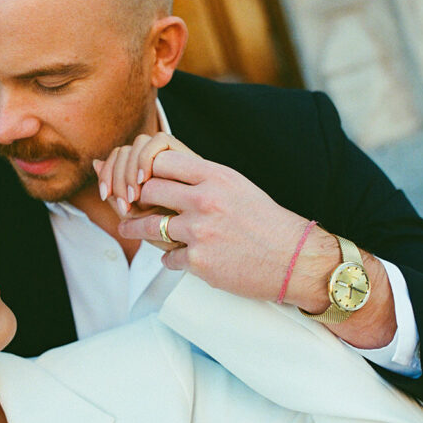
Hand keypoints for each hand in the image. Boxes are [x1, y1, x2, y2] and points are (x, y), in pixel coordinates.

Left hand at [100, 136, 317, 300]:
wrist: (295, 259)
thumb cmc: (266, 222)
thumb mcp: (237, 186)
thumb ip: (203, 180)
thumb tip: (165, 176)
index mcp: (216, 176)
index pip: (162, 160)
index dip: (147, 169)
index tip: (141, 177)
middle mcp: (205, 200)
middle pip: (149, 190)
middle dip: (138, 197)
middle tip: (130, 203)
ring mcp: (200, 232)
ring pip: (148, 226)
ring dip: (137, 229)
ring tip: (128, 228)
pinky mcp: (199, 262)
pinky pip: (167, 258)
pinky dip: (171, 259)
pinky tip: (179, 258)